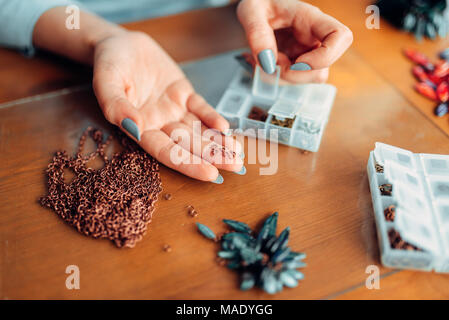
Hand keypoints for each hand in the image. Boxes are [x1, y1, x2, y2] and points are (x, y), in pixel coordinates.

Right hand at [92, 31, 242, 182]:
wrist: (119, 44)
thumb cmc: (108, 64)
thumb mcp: (106, 82)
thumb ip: (116, 106)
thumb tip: (134, 128)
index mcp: (140, 128)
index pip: (167, 152)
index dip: (188, 164)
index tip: (209, 173)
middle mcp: (159, 123)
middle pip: (188, 145)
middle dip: (212, 156)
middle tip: (234, 166)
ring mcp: (173, 109)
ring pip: (198, 130)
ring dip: (218, 142)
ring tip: (237, 154)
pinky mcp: (183, 94)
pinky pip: (200, 108)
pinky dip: (212, 117)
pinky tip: (225, 127)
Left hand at [237, 0, 352, 82]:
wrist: (254, 12)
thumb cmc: (258, 5)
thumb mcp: (251, 11)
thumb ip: (257, 34)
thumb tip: (268, 63)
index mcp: (310, 19)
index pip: (341, 36)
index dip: (326, 56)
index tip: (297, 62)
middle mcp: (314, 39)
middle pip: (322, 70)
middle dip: (293, 75)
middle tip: (269, 62)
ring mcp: (307, 54)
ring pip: (306, 80)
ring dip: (281, 77)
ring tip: (263, 59)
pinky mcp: (297, 66)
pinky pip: (292, 81)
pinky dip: (275, 79)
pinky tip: (264, 64)